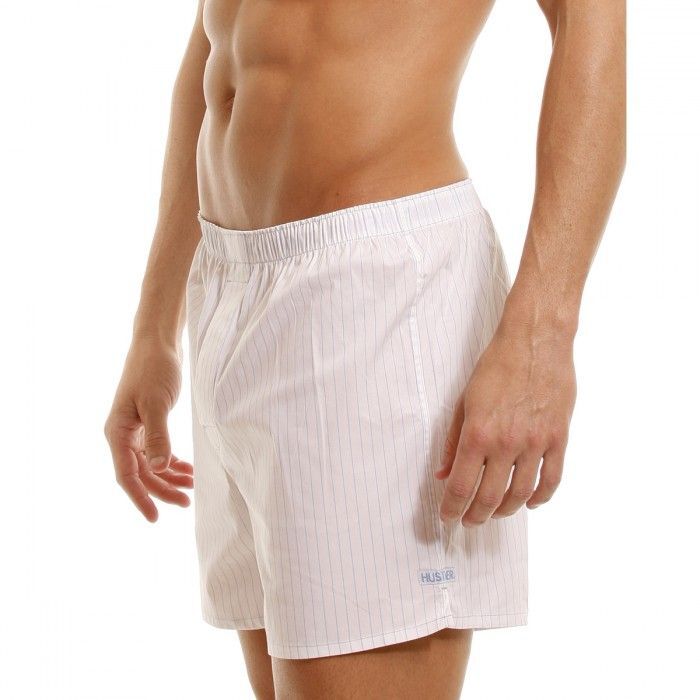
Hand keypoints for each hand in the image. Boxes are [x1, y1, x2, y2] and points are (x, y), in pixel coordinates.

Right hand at [104, 338, 193, 521]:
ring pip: (151, 465)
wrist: (158, 344)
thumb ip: (159, 436)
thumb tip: (160, 469)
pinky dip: (172, 462)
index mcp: (118, 432)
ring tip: (192, 488)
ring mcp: (135, 430)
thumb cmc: (154, 370)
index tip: (155, 517)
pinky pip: (157, 452)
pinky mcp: (148, 424)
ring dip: (169, 478)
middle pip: (141, 474)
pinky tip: (188, 470)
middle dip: (162, 490)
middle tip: (187, 502)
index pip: (127, 475)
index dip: (140, 498)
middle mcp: (123, 435)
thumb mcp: (157, 404)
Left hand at [435, 319, 576, 525]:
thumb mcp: (464, 401)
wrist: (536, 341)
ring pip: (520, 494)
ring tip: (494, 513)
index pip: (461, 486)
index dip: (452, 507)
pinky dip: (540, 498)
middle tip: (469, 520)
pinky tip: (530, 502)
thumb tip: (443, 472)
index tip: (448, 516)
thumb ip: (454, 441)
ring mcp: (536, 443)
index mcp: (478, 433)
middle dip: (476, 515)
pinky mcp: (558, 438)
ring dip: (505, 510)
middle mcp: (507, 443)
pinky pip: (552, 479)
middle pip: (489, 497)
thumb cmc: (496, 366)